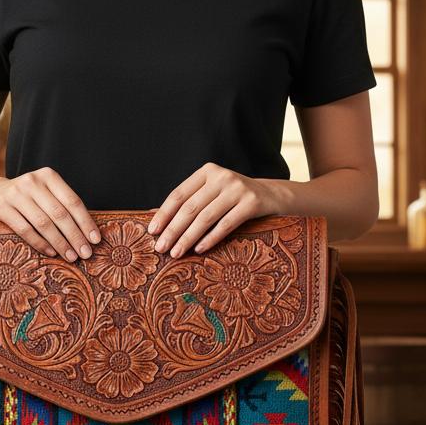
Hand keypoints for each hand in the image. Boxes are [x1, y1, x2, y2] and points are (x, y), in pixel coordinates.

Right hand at [0, 166, 100, 260]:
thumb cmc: (26, 198)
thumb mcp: (44, 194)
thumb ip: (62, 206)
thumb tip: (88, 235)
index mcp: (48, 176)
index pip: (72, 201)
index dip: (85, 222)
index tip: (96, 240)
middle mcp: (32, 181)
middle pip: (60, 213)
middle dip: (75, 236)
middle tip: (86, 253)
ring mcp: (14, 193)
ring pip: (43, 223)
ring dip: (60, 243)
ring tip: (71, 257)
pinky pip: (24, 229)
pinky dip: (40, 243)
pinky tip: (51, 252)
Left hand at [146, 163, 282, 257]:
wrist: (273, 195)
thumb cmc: (234, 198)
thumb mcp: (212, 194)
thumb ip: (188, 202)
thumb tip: (152, 216)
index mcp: (207, 171)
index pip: (179, 194)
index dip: (163, 214)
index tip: (152, 231)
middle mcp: (221, 177)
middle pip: (190, 207)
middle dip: (173, 230)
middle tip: (160, 248)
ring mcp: (238, 189)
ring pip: (205, 217)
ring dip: (188, 238)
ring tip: (176, 253)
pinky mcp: (252, 203)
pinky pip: (226, 224)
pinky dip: (210, 238)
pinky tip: (199, 250)